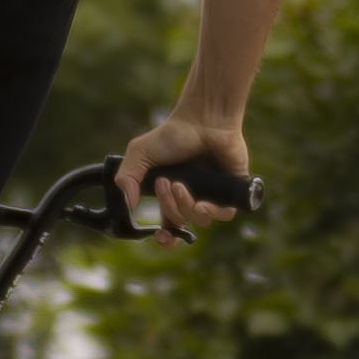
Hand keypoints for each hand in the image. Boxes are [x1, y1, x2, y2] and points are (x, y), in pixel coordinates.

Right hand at [120, 108, 248, 240]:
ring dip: (186, 206)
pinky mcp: (231, 191)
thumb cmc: (173, 134)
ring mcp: (213, 195)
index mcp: (173, 195)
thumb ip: (126, 177)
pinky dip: (210, 210)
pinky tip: (202, 199)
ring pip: (201, 220)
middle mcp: (193, 198)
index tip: (159, 236)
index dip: (166, 238)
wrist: (203, 119)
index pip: (170, 226)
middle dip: (169, 208)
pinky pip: (224, 215)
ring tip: (180, 185)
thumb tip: (129, 204)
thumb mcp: (140, 153)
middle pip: (181, 222)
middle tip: (166, 184)